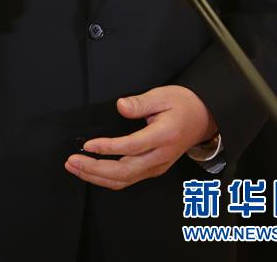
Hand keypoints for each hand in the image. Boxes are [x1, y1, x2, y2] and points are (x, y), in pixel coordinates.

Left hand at [65, 86, 216, 189]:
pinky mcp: (154, 169)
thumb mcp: (162, 95)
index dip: (108, 148)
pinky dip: (108, 179)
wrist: (203, 119)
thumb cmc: (182, 105)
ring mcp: (157, 166)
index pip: (131, 147)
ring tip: (75, 167)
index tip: (88, 145)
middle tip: (72, 161)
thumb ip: (140, 102)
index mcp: (163, 136)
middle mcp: (160, 156)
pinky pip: (128, 180)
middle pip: (124, 171)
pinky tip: (92, 172)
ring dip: (97, 177)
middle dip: (95, 169)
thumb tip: (120, 106)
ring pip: (124, 180)